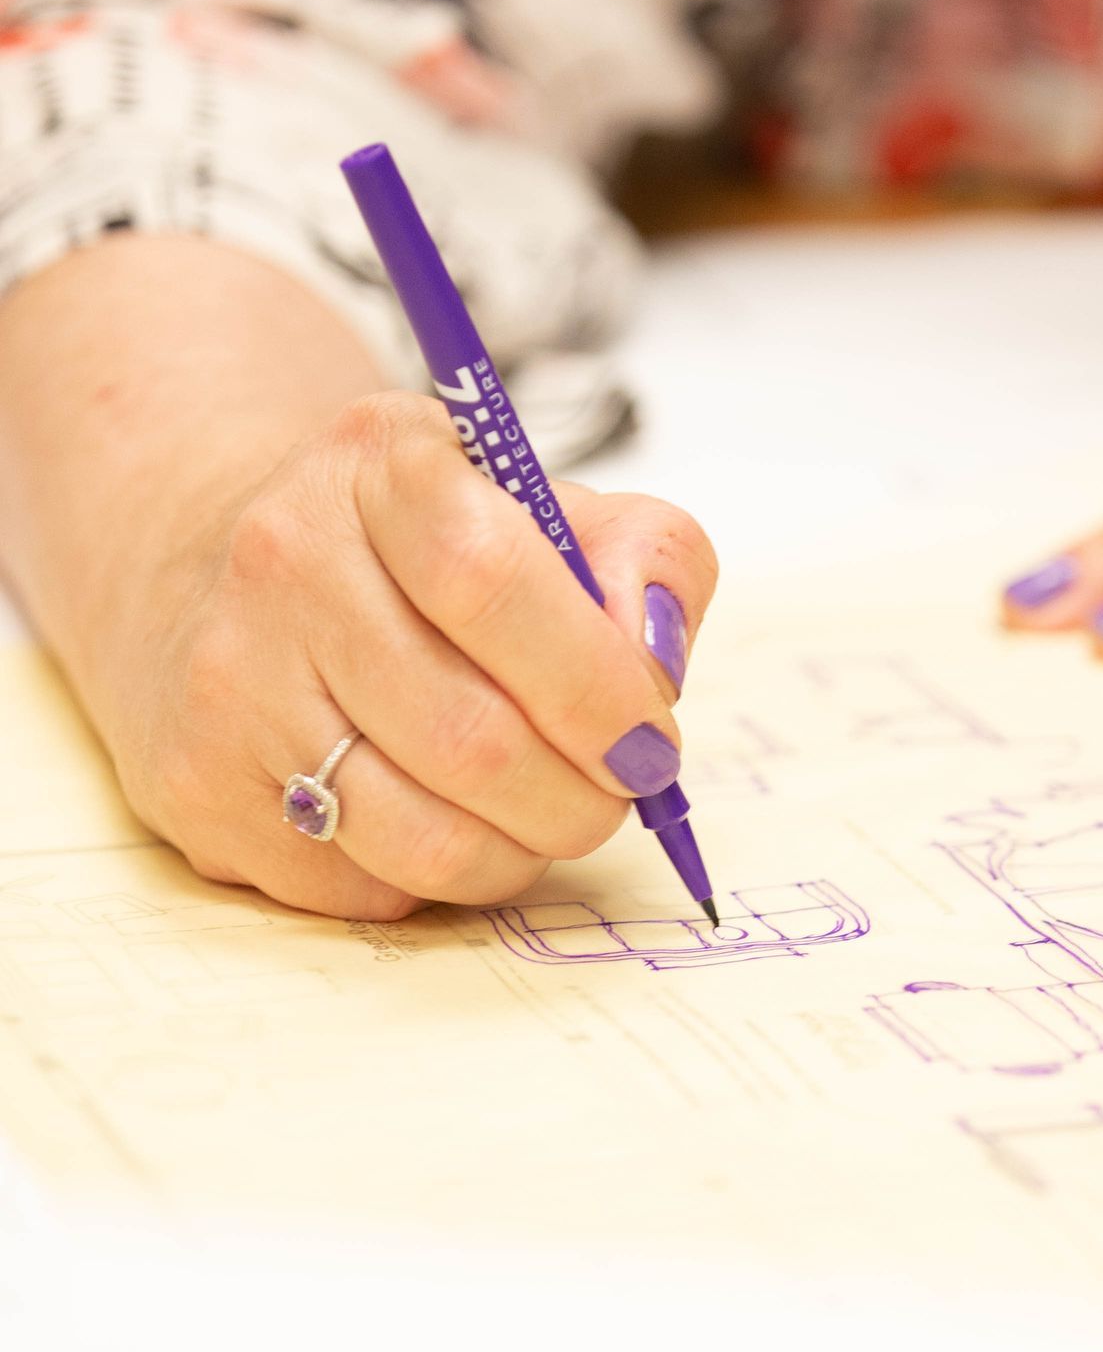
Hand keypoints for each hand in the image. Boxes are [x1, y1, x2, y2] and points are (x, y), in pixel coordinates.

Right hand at [114, 391, 715, 917]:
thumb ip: (644, 558)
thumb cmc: (426, 555)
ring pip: (422, 837)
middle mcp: (284, 562)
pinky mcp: (200, 787)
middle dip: (581, 797)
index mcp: (380, 465)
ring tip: (543, 816)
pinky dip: (440, 877)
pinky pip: (367, 886)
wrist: (227, 581)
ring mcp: (228, 681)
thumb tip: (653, 666)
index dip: (594, 684)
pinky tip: (442, 818)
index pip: (492, 579)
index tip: (648, 738)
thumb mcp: (544, 508)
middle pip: (471, 737)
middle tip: (615, 794)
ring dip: (521, 852)